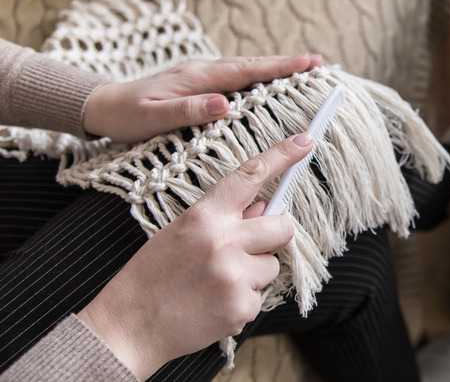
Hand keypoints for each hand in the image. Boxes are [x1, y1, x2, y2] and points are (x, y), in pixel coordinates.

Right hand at [77, 133, 313, 379]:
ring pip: (273, 265)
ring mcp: (234, 275)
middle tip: (247, 250)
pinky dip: (243, 302)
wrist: (127, 326)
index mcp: (204, 215)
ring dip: (254, 274)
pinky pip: (260, 297)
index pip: (251, 176)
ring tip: (216, 284)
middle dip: (273, 236)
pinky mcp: (241, 306)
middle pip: (282, 226)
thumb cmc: (152, 275)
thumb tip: (266, 206)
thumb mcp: (181, 233)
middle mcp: (224, 241)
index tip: (305, 140)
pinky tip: (213, 306)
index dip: (282, 156)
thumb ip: (225, 218)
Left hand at [83, 54, 323, 142]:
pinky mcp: (200, 86)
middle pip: (253, 65)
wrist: (103, 107)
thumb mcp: (152, 117)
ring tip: (303, 71)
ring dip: (275, 70)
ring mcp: (203, 78)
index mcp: (198, 78)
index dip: (278, 68)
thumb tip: (223, 103)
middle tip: (318, 63)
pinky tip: (268, 84)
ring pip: (246, 70)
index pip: (246, 71)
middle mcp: (204, 73)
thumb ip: (187, 110)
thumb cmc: (127, 115)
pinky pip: (237, 79)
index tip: (307, 64)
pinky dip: (258, 78)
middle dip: (286, 64)